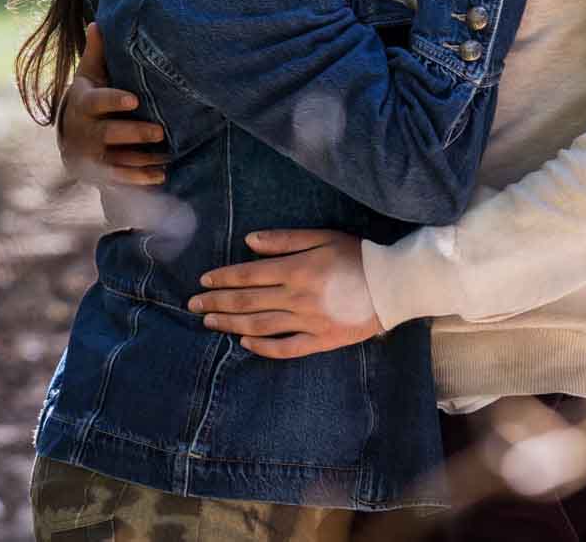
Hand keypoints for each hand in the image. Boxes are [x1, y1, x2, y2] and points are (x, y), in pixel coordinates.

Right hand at [56, 23, 168, 186]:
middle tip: (159, 131)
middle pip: (107, 134)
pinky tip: (160, 176)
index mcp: (83, 103)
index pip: (97, 102)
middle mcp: (85, 130)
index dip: (113, 101)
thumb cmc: (88, 98)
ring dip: (141, 160)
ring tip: (166, 157)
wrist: (71, 138)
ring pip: (116, 159)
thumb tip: (97, 23)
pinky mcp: (102, 172)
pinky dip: (139, 179)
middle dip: (133, 134)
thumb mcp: (88, 75)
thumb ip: (96, 53)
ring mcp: (93, 154)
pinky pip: (120, 178)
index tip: (134, 100)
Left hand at [187, 229, 380, 358]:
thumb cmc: (356, 255)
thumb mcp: (321, 237)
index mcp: (295, 270)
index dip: (222, 279)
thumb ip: (284, 240)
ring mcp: (308, 322)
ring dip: (230, 324)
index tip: (203, 281)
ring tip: (209, 322)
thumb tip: (249, 242)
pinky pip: (286, 349)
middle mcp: (296, 298)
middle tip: (193, 304)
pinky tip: (245, 344)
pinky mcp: (321, 340)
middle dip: (216, 302)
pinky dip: (263, 347)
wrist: (393, 285)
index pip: (248, 275)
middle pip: (247, 302)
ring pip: (260, 326)